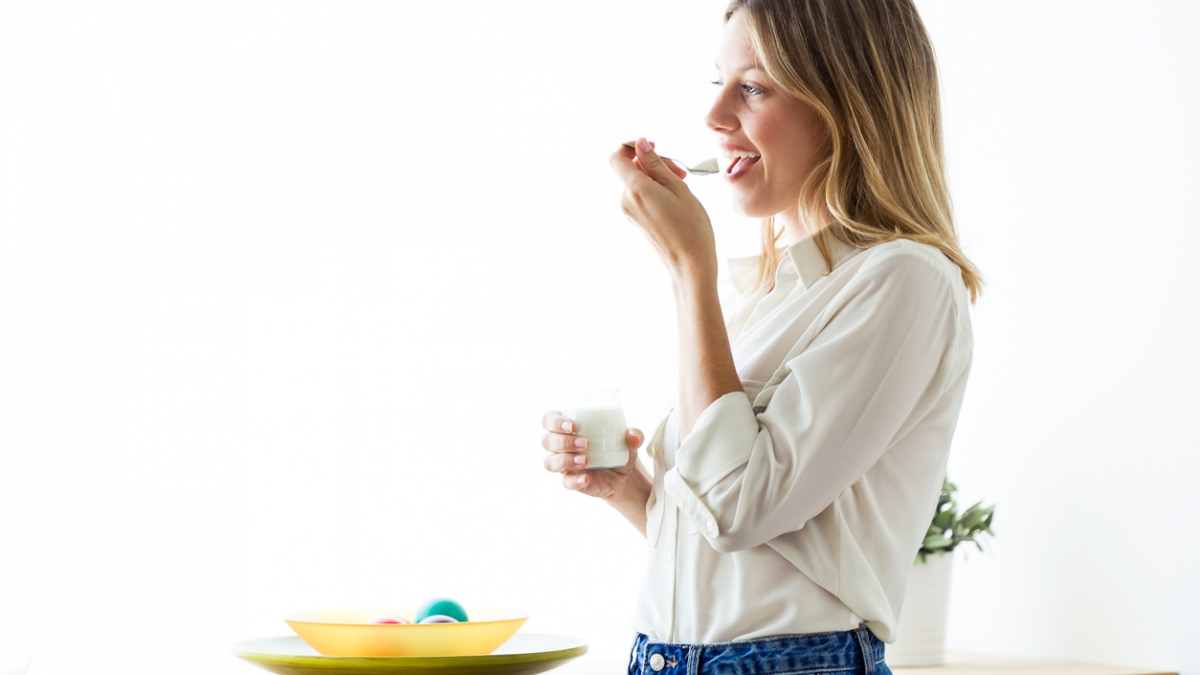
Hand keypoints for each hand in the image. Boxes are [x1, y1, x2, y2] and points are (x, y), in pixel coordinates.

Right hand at [540, 411, 644, 501]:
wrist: (625, 475)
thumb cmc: (619, 448)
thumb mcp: (629, 439)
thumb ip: (633, 434)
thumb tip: (633, 437)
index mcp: (569, 428)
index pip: (549, 420)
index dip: (554, 422)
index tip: (572, 425)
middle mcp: (561, 446)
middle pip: (547, 441)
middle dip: (563, 441)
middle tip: (586, 442)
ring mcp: (564, 465)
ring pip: (550, 462)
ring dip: (565, 460)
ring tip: (586, 460)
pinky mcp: (572, 481)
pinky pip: (566, 482)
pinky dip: (574, 480)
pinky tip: (586, 478)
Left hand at [609, 137, 717, 277]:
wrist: (690, 264)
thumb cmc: (691, 226)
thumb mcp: (677, 187)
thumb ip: (656, 164)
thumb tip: (640, 144)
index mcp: (635, 190)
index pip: (617, 157)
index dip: (631, 146)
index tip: (653, 146)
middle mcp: (626, 201)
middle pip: (631, 169)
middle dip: (654, 163)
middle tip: (680, 171)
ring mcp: (629, 213)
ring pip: (637, 183)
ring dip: (657, 177)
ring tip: (682, 185)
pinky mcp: (636, 221)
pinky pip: (640, 197)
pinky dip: (655, 191)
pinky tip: (674, 199)